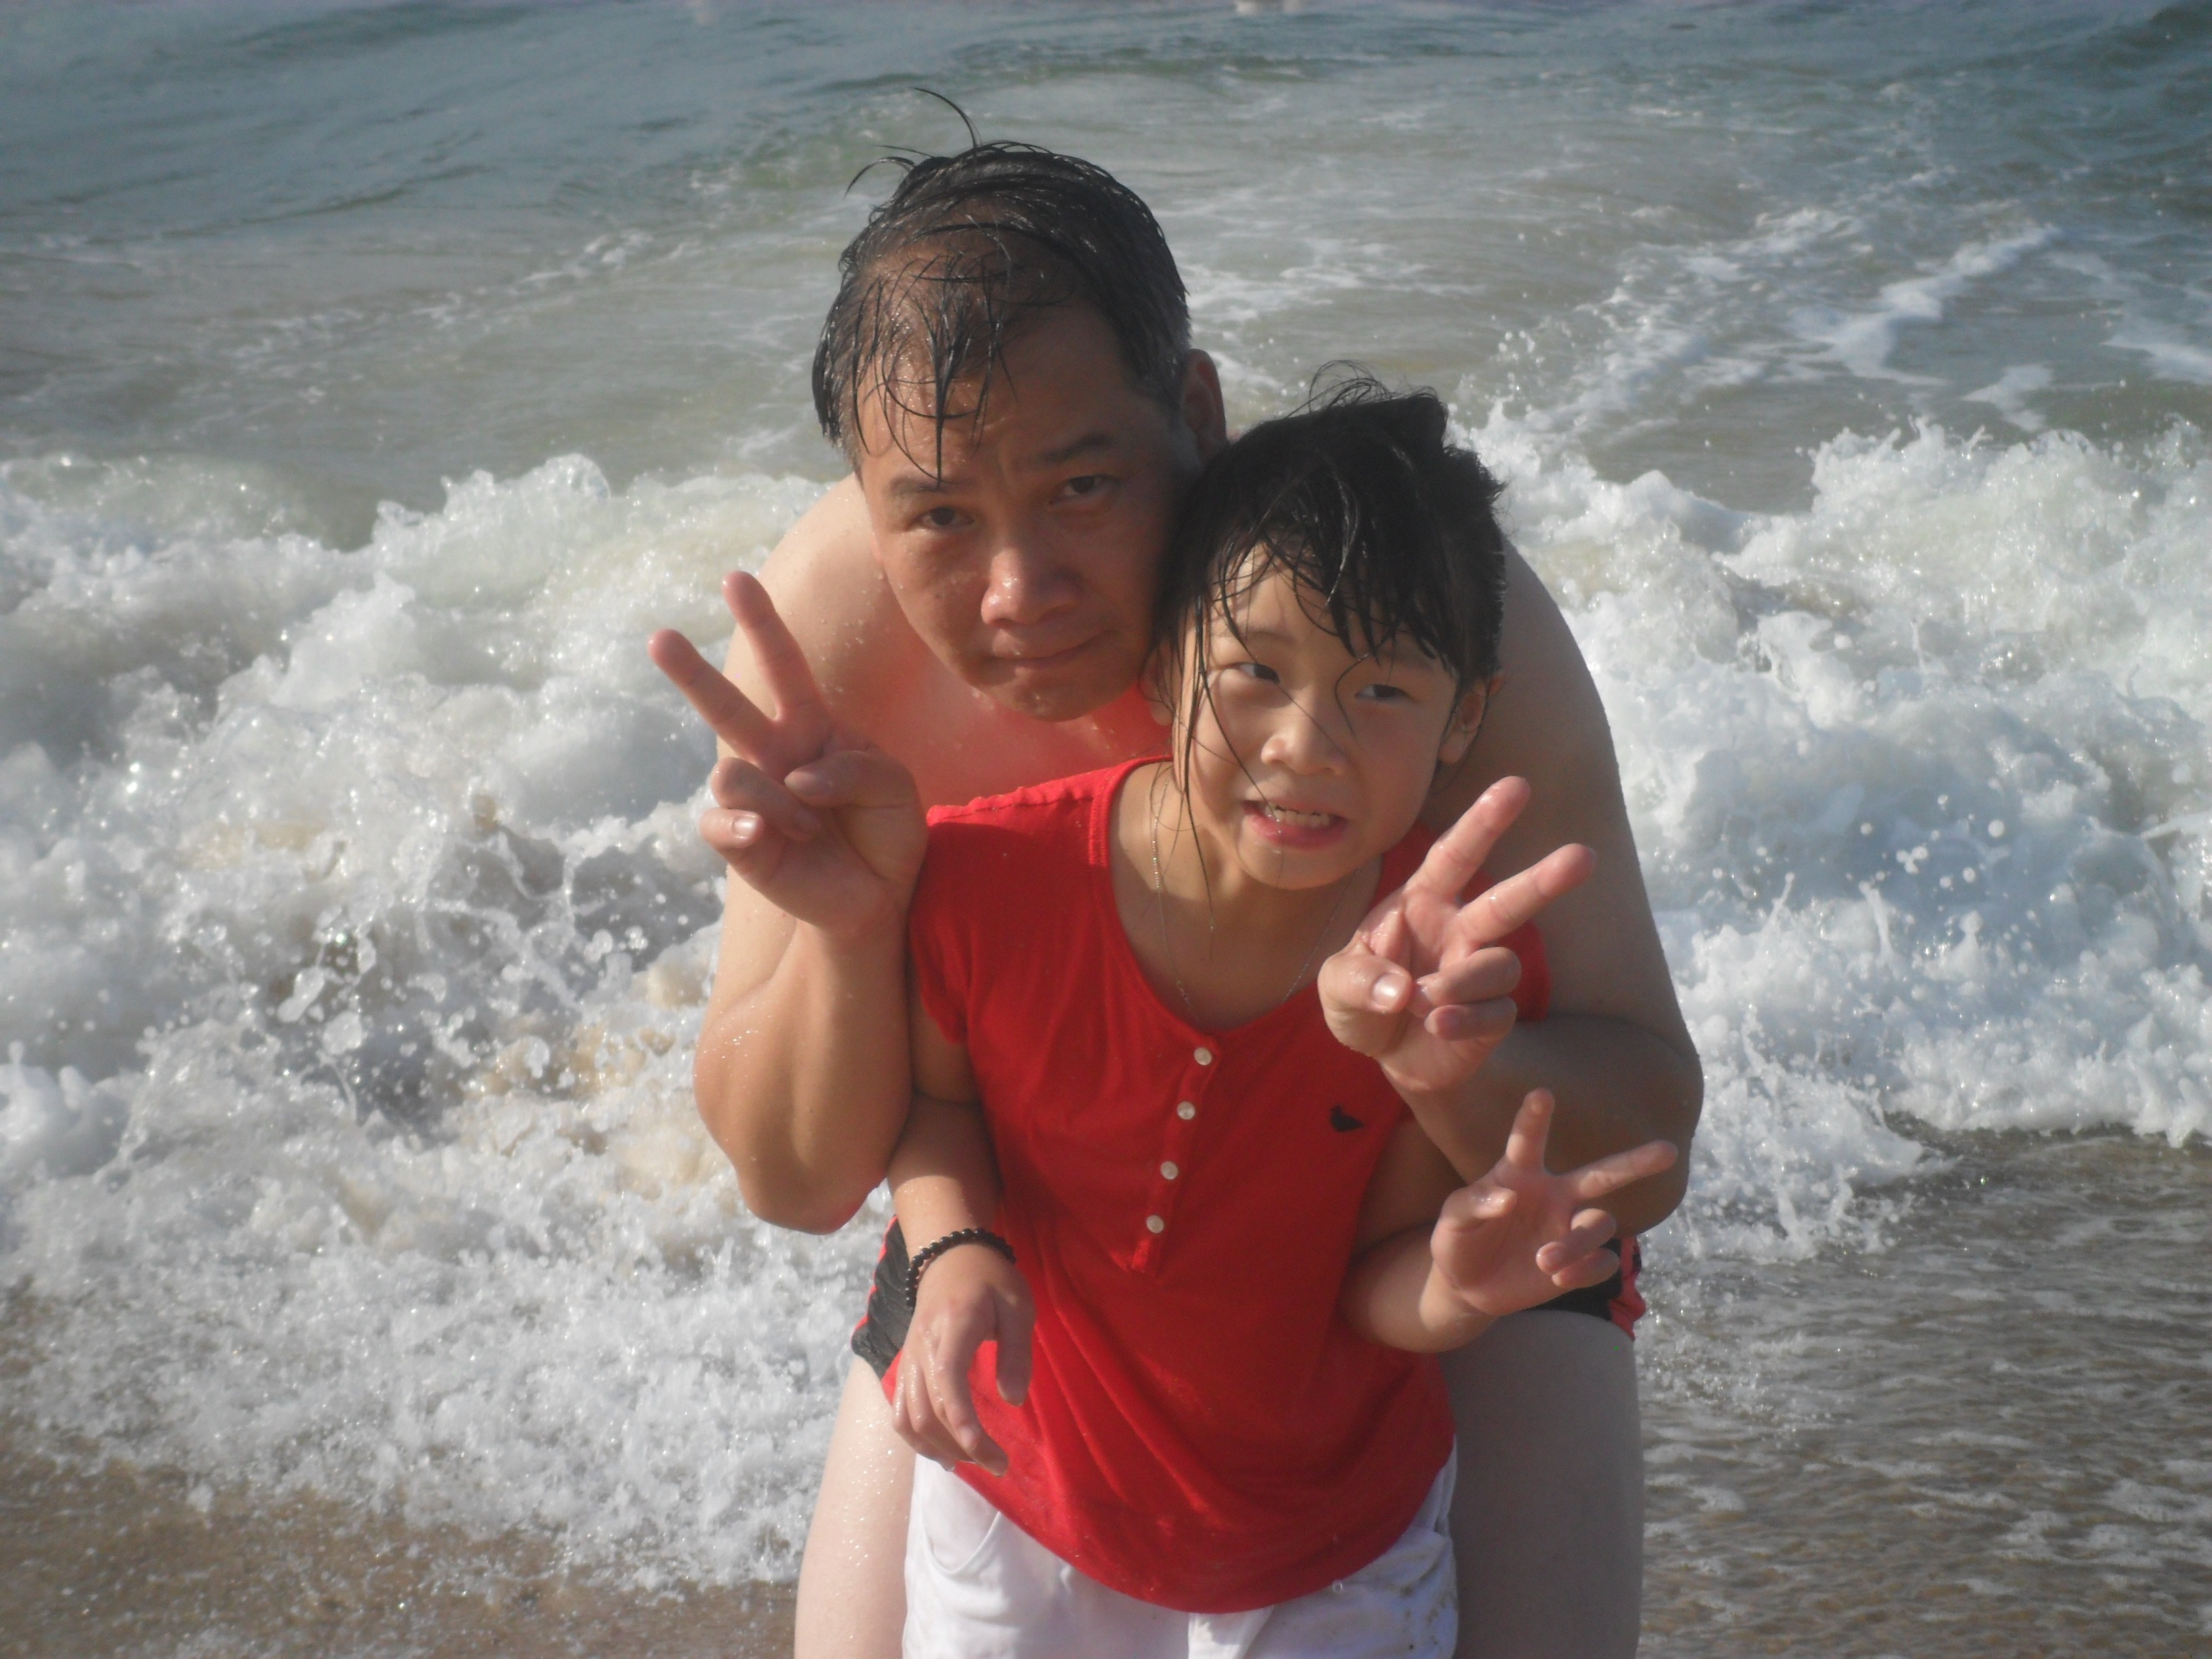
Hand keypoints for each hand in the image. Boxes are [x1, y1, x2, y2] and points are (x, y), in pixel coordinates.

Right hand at [649, 571, 925, 936]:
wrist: (883, 896)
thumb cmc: (890, 832)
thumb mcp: (897, 786)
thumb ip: (856, 768)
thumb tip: (794, 780)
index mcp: (814, 727)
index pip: (783, 667)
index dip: (761, 624)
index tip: (734, 579)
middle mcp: (775, 755)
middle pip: (725, 706)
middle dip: (690, 673)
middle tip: (658, 637)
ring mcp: (753, 798)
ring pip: (731, 773)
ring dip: (782, 804)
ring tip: (810, 829)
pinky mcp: (739, 842)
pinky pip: (720, 822)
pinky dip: (749, 829)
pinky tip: (770, 838)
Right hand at [890, 1241, 1035, 1475]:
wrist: (949, 1255)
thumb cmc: (990, 1280)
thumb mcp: (1018, 1306)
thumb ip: (1016, 1352)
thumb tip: (1013, 1400)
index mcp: (952, 1329)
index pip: (949, 1385)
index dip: (966, 1427)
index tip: (993, 1457)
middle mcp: (922, 1348)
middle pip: (928, 1412)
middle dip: (962, 1447)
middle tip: (998, 1464)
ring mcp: (908, 1359)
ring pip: (909, 1418)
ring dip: (939, 1449)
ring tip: (972, 1463)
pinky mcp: (904, 1366)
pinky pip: (900, 1411)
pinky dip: (917, 1439)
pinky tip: (942, 1454)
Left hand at [1320, 777, 1592, 1096]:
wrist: (1382, 1056)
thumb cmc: (1360, 1001)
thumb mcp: (1337, 985)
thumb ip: (1359, 979)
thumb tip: (1402, 989)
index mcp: (1422, 902)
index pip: (1455, 856)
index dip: (1483, 822)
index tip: (1516, 786)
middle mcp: (1458, 931)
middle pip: (1506, 901)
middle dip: (1543, 880)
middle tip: (1583, 857)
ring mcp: (1478, 973)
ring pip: (1500, 963)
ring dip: (1460, 983)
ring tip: (1422, 1003)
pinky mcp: (1492, 1017)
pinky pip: (1496, 1012)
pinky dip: (1464, 1019)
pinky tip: (1436, 1026)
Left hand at [1432, 1090, 1677, 1318]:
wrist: (1467, 1284)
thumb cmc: (1459, 1238)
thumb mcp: (1452, 1220)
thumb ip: (1474, 1204)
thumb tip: (1508, 1197)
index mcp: (1520, 1174)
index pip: (1529, 1142)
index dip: (1535, 1119)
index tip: (1541, 1092)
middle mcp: (1554, 1195)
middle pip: (1601, 1174)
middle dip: (1634, 1162)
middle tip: (1668, 1149)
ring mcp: (1568, 1229)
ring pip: (1599, 1224)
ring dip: (1577, 1242)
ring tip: (1545, 1260)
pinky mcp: (1577, 1264)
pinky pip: (1602, 1262)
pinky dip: (1585, 1269)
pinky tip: (1558, 1277)